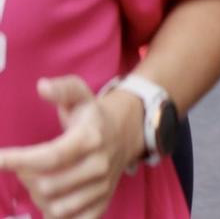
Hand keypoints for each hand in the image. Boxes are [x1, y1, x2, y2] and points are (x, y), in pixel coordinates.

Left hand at [0, 76, 143, 218]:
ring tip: (37, 181)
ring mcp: (102, 186)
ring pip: (58, 207)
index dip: (19, 161)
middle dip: (26, 177)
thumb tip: (41, 86)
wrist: (127, 133)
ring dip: (38, 198)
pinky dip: (56, 215)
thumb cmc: (92, 116)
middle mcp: (99, 164)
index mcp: (91, 138)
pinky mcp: (103, 203)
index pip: (50, 157)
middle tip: (24, 166)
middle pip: (48, 186)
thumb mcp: (80, 96)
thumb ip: (62, 89)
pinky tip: (51, 199)